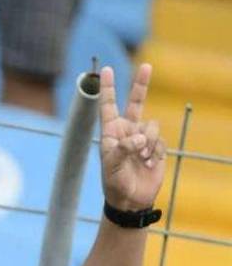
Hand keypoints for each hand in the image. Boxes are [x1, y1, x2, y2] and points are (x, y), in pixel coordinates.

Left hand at [99, 63, 166, 211]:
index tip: (106, 70)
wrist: (130, 200)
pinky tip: (149, 164)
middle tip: (146, 66)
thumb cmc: (114, 183)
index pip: (108, 106)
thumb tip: (138, 138)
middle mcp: (126, 131)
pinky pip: (160, 141)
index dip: (108, 88)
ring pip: (151, 126)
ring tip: (141, 158)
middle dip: (141, 85)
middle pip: (136, 103)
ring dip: (148, 142)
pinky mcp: (155, 147)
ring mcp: (142, 138)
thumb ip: (122, 149)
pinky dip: (155, 152)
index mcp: (110, 132)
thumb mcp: (112, 166)